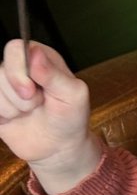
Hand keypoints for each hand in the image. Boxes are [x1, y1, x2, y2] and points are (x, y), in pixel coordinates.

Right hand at [0, 40, 98, 194]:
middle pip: (0, 71)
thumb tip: (35, 53)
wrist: (58, 146)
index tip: (31, 91)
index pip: (14, 48)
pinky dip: (1, 116)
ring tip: (29, 111)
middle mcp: (20, 68)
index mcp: (41, 58)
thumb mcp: (72, 95)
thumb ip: (54, 74)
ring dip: (11, 108)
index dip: (18, 71)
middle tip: (36, 104)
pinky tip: (15, 119)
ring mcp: (5, 86)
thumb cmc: (70, 117)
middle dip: (18, 95)